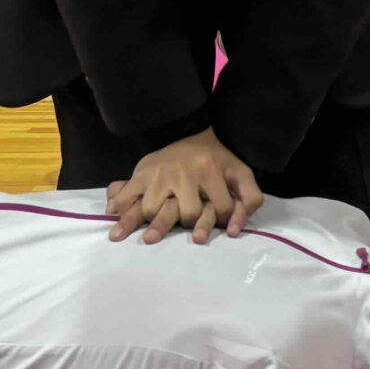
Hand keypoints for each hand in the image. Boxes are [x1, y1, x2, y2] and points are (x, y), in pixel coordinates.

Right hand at [107, 128, 262, 244]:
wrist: (187, 131)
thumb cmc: (216, 158)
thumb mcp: (240, 172)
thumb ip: (250, 198)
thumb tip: (234, 232)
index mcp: (210, 170)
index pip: (220, 210)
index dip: (222, 220)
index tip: (219, 221)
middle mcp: (184, 173)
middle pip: (186, 215)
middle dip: (188, 224)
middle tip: (186, 227)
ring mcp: (159, 174)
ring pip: (153, 210)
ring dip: (151, 224)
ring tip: (143, 236)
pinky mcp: (141, 173)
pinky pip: (127, 197)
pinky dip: (122, 212)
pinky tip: (119, 228)